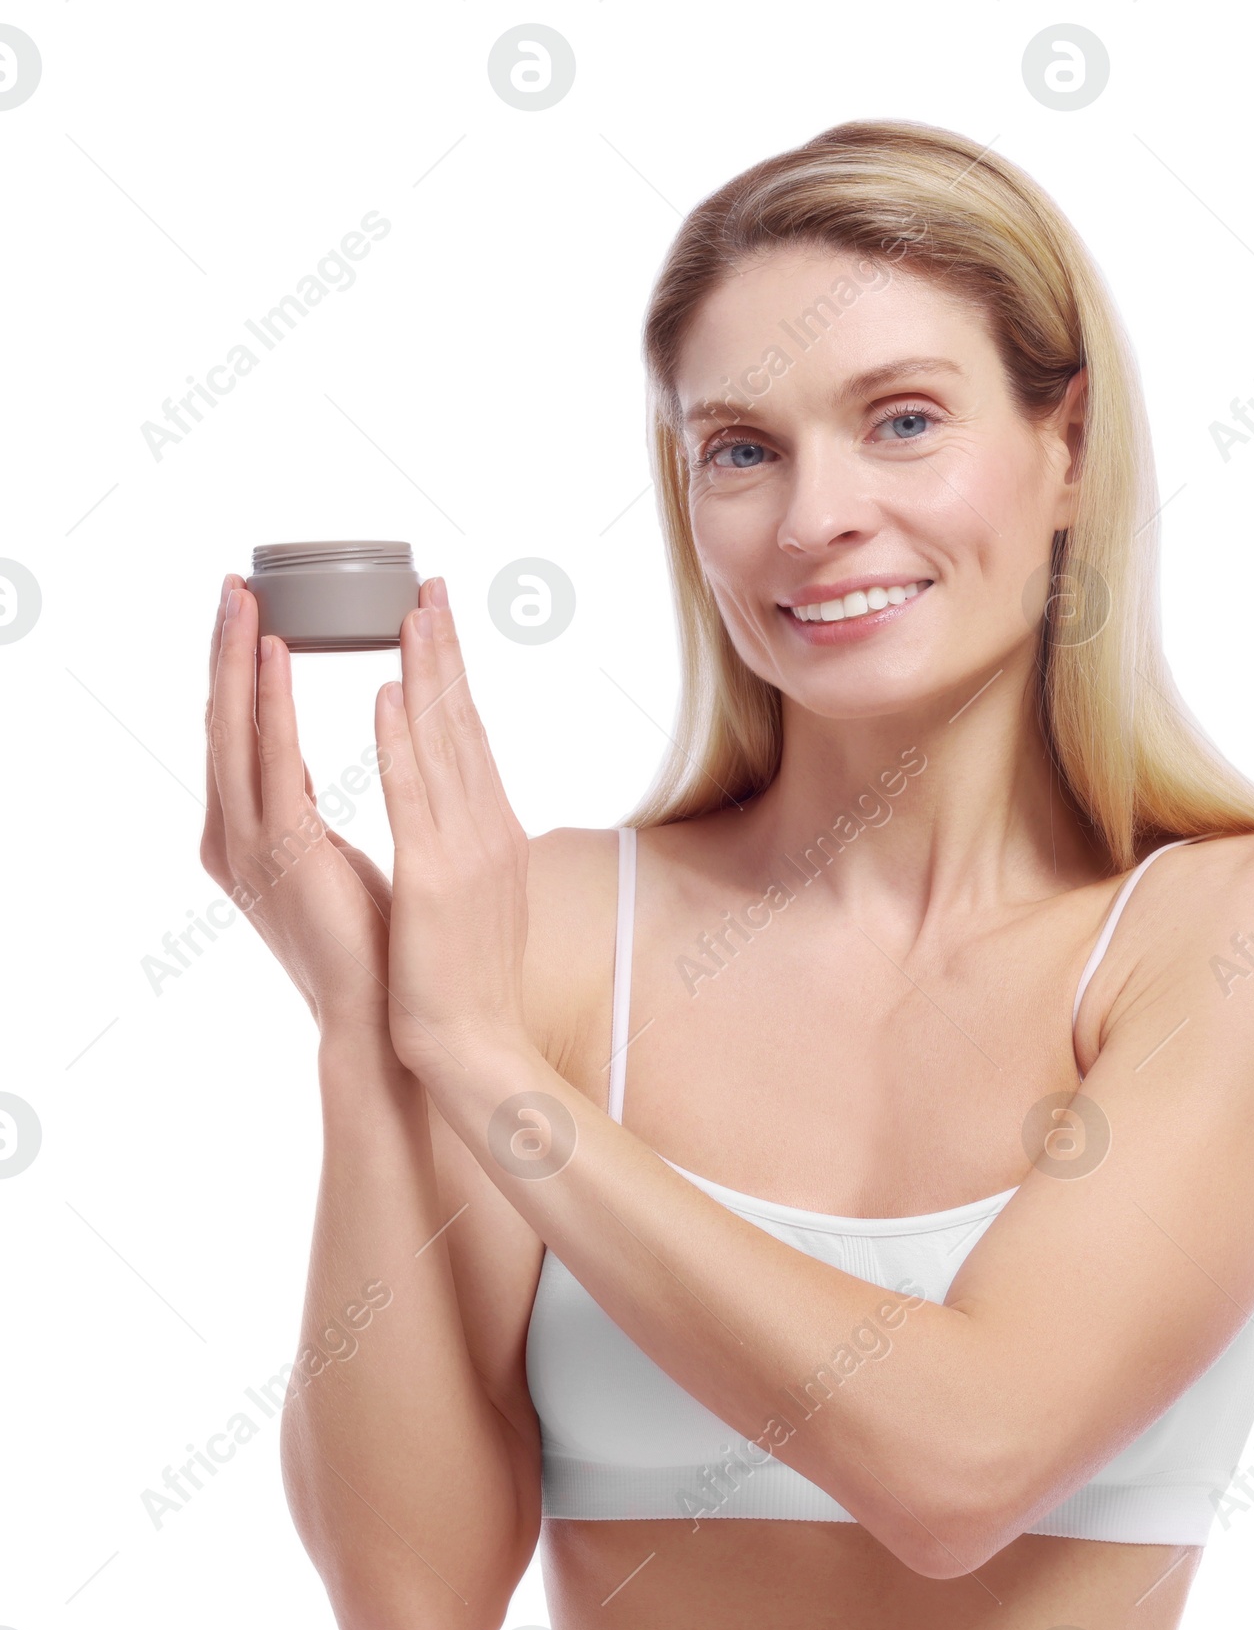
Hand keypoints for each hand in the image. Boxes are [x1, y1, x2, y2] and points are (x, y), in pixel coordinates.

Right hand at [201, 575, 396, 1037]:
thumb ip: (302, 809)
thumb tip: (297, 766)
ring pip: (236, 729)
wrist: (383, 1017)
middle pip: (226, 720)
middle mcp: (237, 833)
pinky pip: (273, 761)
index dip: (243, 667)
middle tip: (232, 580)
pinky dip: (270, 704)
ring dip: (239, 658)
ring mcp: (251, 844)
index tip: (252, 605)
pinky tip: (273, 654)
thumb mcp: (331, 856)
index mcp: (255, 830)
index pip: (244, 730)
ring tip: (242, 596)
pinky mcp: (282, 854)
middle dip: (228, 648)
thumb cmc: (373, 941)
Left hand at [373, 577, 535, 1086]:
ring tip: (409, 612)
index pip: (473, 736)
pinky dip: (402, 741)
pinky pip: (415, 797)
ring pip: (443, 743)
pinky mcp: (435, 879)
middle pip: (465, 723)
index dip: (456, 674)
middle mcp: (487, 828)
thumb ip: (467, 845)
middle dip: (446, 650)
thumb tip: (458, 812)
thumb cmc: (464, 980)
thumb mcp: (475, 896)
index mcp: (492, 831)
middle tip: (429, 585)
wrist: (471, 1044)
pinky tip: (385, 694)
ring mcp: (465, 851)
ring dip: (426, 672)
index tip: (438, 618)